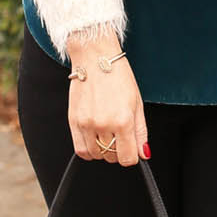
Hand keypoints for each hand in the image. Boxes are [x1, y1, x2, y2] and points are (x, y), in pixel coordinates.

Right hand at [67, 36, 147, 166]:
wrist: (95, 58)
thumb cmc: (118, 76)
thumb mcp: (137, 103)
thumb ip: (140, 132)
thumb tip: (143, 153)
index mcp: (123, 120)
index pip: (127, 158)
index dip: (132, 157)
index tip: (132, 150)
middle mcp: (104, 124)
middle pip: (111, 157)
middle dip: (118, 152)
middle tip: (120, 137)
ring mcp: (86, 124)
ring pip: (96, 155)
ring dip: (103, 151)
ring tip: (107, 135)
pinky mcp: (73, 121)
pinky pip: (80, 149)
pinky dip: (88, 151)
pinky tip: (94, 140)